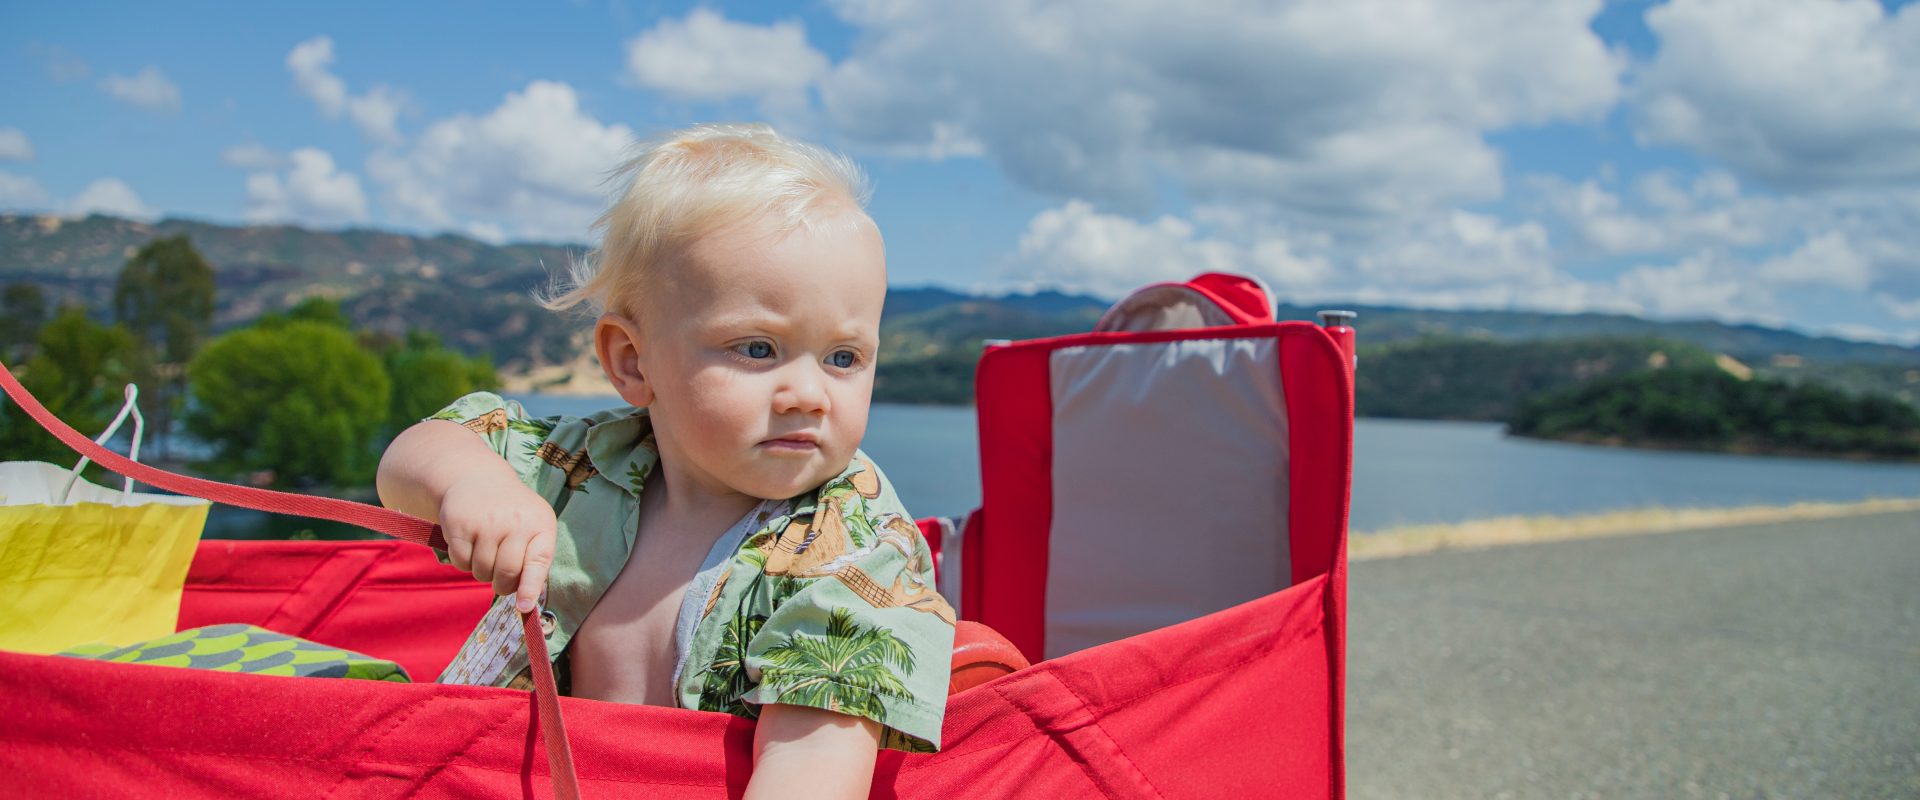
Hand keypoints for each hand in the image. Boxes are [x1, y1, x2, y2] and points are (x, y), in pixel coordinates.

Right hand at [439, 474, 556, 613]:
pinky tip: (469, 544)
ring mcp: (488, 522)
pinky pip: (461, 563)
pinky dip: (463, 562)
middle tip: (500, 578)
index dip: (530, 588)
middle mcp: (517, 521)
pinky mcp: (461, 524)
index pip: (538, 563)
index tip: (524, 607)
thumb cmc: (512, 514)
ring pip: (482, 572)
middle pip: (507, 574)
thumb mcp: (533, 528)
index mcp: (541, 524)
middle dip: (502, 584)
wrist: (478, 479)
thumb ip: (534, 561)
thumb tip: (526, 603)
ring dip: (481, 572)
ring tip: (485, 551)